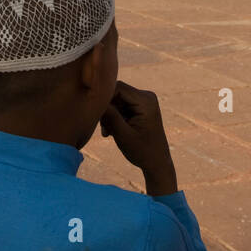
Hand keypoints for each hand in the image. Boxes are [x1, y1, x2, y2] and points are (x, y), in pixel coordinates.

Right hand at [100, 81, 177, 195]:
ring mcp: (143, 100)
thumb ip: (110, 116)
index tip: (94, 114)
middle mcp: (146, 96)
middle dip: (106, 109)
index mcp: (146, 100)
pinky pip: (119, 105)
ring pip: (115, 100)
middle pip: (115, 93)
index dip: (103, 98)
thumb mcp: (123, 134)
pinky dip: (113, 117)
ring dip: (108, 115)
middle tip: (104, 129)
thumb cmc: (142, 151)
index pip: (117, 87)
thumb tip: (96, 100)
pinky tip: (112, 131)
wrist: (156, 163)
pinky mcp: (139, 106)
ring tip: (109, 133)